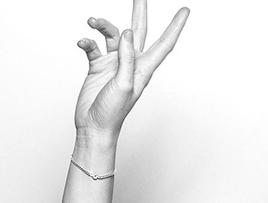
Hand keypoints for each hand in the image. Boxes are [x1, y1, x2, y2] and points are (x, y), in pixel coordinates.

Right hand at [73, 0, 188, 141]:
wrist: (93, 127)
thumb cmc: (113, 113)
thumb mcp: (124, 85)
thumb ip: (126, 58)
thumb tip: (128, 33)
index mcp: (144, 68)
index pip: (164, 43)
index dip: (175, 26)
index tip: (185, 11)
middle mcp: (130, 63)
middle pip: (138, 30)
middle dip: (139, 10)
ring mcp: (114, 64)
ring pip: (112, 35)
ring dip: (102, 25)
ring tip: (92, 21)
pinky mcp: (98, 66)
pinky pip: (94, 47)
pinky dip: (87, 41)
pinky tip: (83, 42)